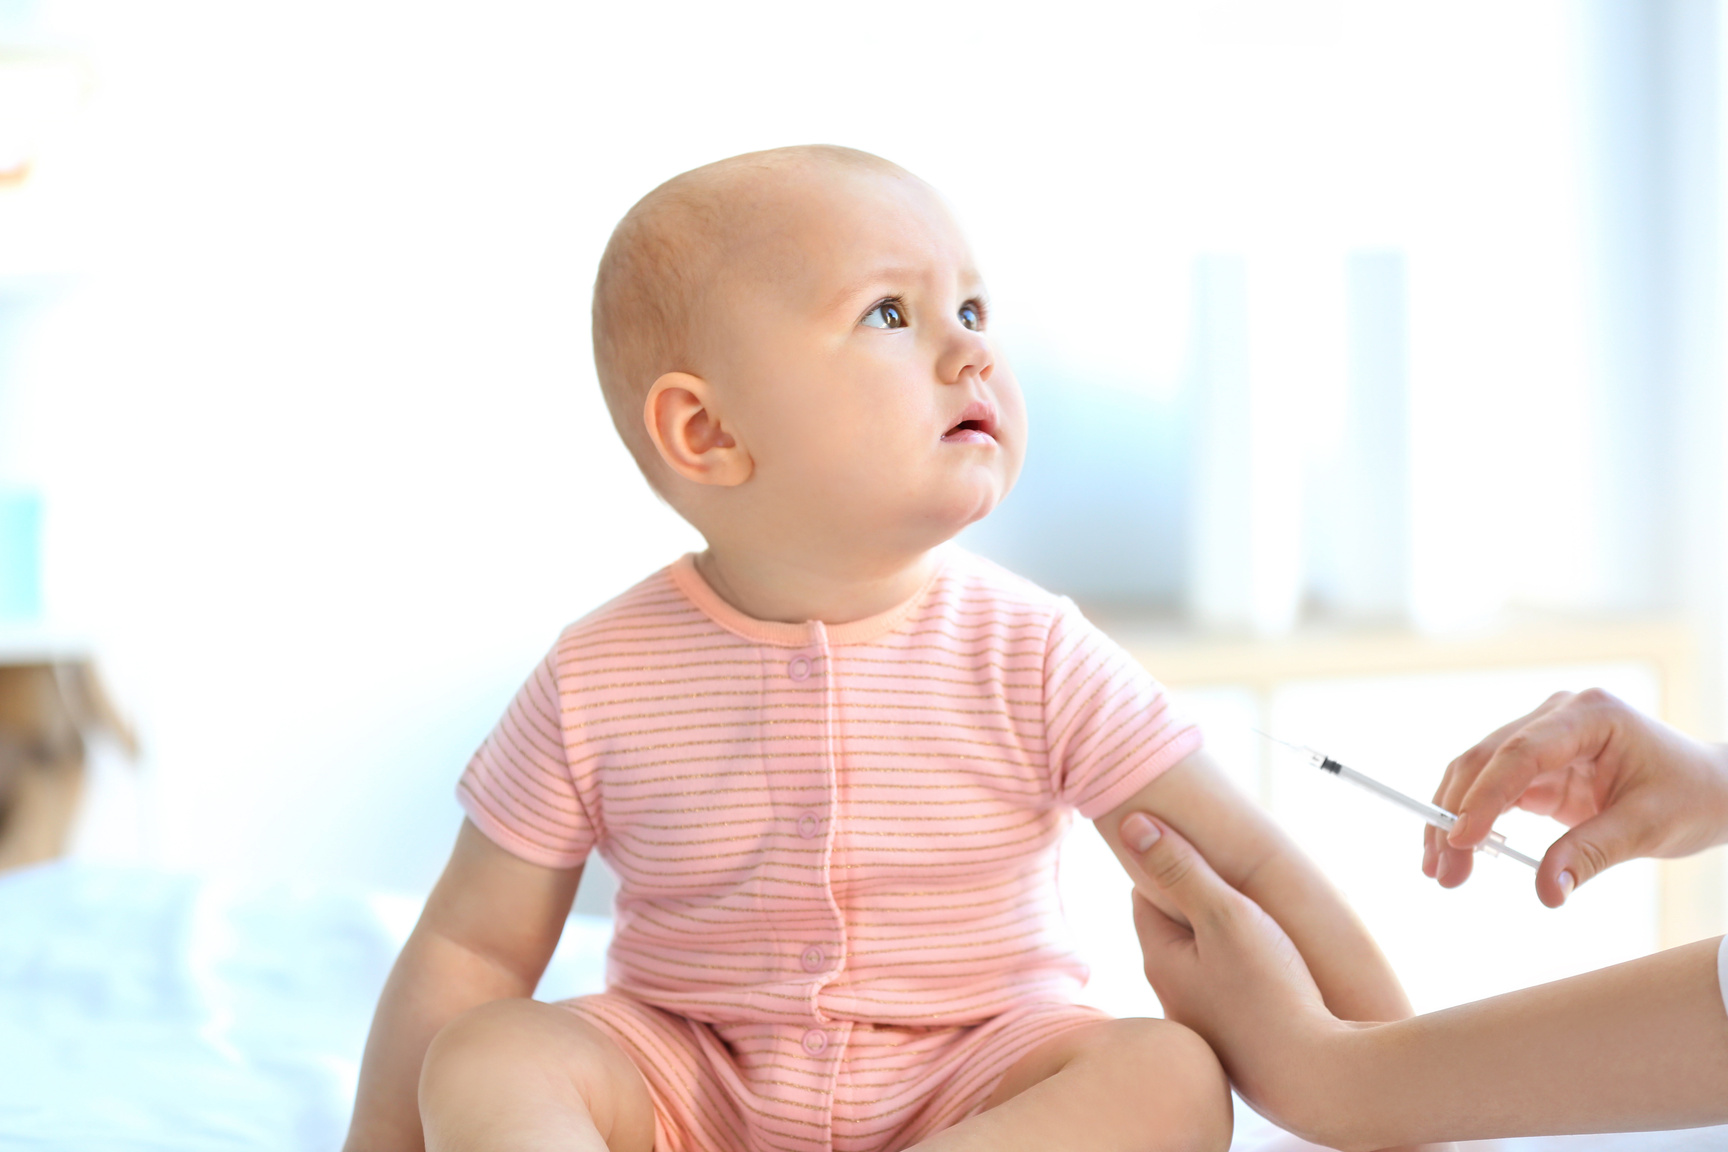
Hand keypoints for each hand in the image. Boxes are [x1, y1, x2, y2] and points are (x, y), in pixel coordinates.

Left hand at [1120, 812, 1341, 1136]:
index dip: (1172, 866)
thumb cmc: (1270, 995)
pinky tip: (1282, 968)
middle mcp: (1175, 995)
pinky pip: (1237, 991)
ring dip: (1232, 938)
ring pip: (1210, 961)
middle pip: (1178, 928)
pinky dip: (1253, 972)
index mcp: (1160, 960)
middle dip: (1203, 901)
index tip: (1201, 849)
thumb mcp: (1225, 915)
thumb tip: (1130, 824)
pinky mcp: (1241, 1041)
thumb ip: (1180, 868)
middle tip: (1238, 880)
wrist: (1318, 1081)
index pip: (1148, 895)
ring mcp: (1207, 1022)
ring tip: (1266, 923)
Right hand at [1426, 689, 1727, 905]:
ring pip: (1477, 774)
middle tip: (1441, 870)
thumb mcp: (1647, 827)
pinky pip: (1492, 790)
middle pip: (1486, 760)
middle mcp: (1557, 717)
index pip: (1521, 754)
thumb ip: (1591, 854)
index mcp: (1590, 715)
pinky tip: (1456, 852)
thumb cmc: (1690, 797)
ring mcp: (1543, 737)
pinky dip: (1473, 822)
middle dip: (1456, 816)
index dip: (1485, 796)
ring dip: (1453, 821)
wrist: (1711, 790)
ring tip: (1439, 869)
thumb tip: (1545, 893)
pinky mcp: (1538, 765)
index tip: (1461, 840)